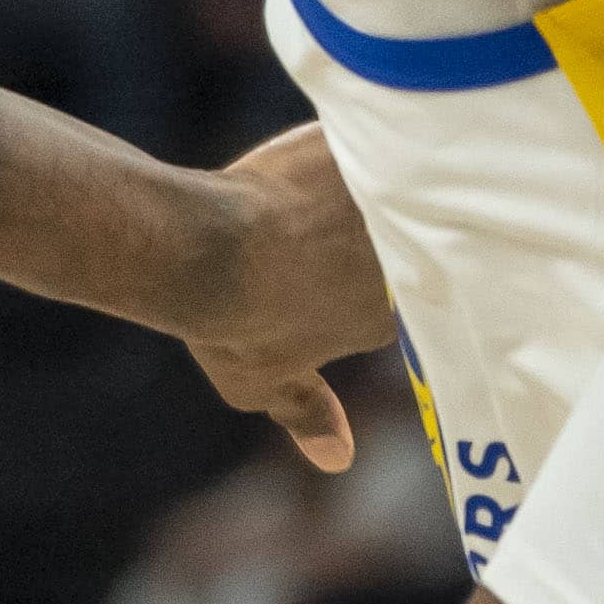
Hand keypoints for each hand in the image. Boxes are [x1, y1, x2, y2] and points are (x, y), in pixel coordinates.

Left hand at [174, 124, 388, 470]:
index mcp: (387, 316)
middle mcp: (403, 260)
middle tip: (304, 235)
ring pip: (389, 193)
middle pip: (400, 242)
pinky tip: (309, 158)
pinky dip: (346, 148)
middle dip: (364, 238)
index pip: (393, 296)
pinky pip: (370, 143)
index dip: (354, 284)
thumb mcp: (259, 381)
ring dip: (360, 194)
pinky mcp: (361, 154)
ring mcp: (385, 205)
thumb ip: (306, 411)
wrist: (200, 248)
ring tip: (301, 198)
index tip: (318, 274)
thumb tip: (336, 459)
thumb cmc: (226, 320)